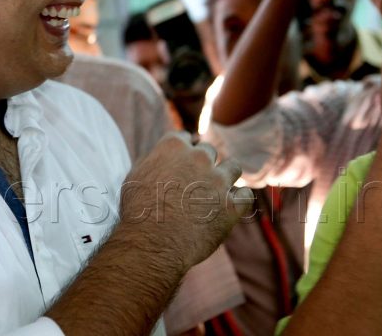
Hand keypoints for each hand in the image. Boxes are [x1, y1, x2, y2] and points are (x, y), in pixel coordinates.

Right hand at [119, 132, 253, 271]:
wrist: (151, 243)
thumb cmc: (138, 212)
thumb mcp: (136, 176)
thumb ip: (154, 159)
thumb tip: (163, 155)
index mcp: (174, 146)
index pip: (185, 138)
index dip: (184, 152)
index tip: (182, 165)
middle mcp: (199, 158)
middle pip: (209, 152)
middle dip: (203, 165)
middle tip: (195, 184)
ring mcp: (218, 180)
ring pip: (233, 167)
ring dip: (226, 177)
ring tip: (217, 193)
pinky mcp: (232, 205)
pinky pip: (246, 195)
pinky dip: (239, 201)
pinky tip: (230, 209)